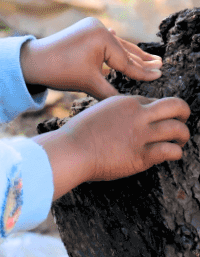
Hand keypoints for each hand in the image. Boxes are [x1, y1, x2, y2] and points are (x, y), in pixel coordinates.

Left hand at [20, 17, 162, 98]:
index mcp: (102, 38)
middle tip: (161, 64)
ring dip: (129, 53)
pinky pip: (103, 41)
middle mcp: (97, 28)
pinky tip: (119, 38)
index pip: (126, 61)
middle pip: (124, 50)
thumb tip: (133, 103)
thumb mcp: (90, 84)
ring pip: (114, 45)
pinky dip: (112, 47)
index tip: (161, 75)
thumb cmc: (60, 72)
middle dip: (141, 60)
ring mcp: (90, 26)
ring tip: (150, 58)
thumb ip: (112, 92)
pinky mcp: (83, 29)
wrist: (32, 61)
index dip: (143, 71)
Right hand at [34, 95, 189, 198]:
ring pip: (179, 129)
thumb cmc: (80, 134)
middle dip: (184, 113)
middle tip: (182, 122)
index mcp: (125, 101)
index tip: (157, 120)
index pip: (154, 101)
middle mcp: (137, 114)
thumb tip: (130, 122)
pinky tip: (170, 155)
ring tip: (179, 142)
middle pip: (176, 106)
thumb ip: (118, 113)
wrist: (72, 150)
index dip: (158, 111)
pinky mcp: (143, 155)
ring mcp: (142, 134)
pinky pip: (172, 151)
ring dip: (182, 136)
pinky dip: (176, 153)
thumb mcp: (100, 112)